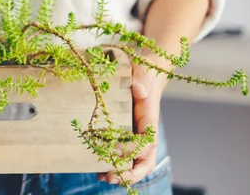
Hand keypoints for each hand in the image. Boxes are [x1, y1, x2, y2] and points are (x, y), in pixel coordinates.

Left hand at [98, 61, 165, 185]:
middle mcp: (145, 130)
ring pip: (135, 161)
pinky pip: (124, 154)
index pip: (147, 141)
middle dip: (130, 172)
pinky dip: (114, 163)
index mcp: (150, 118)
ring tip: (103, 177)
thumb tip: (139, 90)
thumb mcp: (142, 71)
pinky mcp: (126, 133)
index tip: (115, 150)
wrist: (145, 72)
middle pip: (146, 159)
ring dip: (121, 172)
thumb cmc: (143, 72)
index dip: (132, 150)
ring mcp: (136, 134)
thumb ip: (141, 80)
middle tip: (111, 177)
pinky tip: (99, 168)